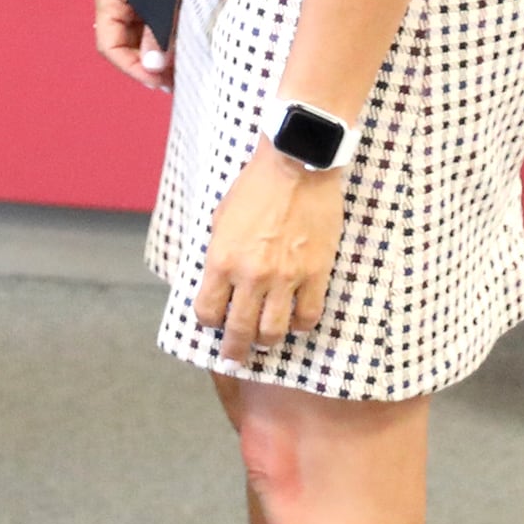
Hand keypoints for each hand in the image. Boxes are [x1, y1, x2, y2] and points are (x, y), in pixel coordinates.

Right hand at [91, 0, 172, 91]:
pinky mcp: (151, 0)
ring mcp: (133, 1)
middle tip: (174, 83)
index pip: (109, 45)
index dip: (132, 68)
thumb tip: (153, 66)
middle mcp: (116, 2)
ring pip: (139, 41)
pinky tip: (183, 55)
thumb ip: (159, 29)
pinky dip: (166, 45)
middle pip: (124, 47)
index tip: (159, 82)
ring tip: (181, 73)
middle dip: (147, 67)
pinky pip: (152, 30)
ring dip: (158, 58)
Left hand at [192, 150, 347, 351]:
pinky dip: (299, 325)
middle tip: (234, 357)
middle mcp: (251, 275)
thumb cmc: (255, 186)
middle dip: (234, 349)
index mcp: (221, 259)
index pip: (207, 310)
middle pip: (239, 330)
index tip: (212, 322)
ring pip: (274, 331)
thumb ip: (219, 252)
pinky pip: (308, 315)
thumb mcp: (221, 217)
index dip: (208, 321)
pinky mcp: (315, 274)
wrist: (297, 165)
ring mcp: (286, 278)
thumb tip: (218, 279)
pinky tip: (294, 322)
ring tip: (264, 341)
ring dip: (266, 342)